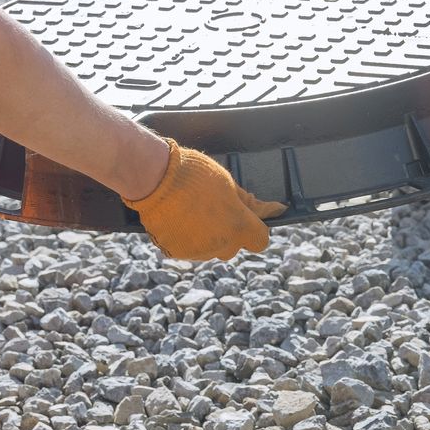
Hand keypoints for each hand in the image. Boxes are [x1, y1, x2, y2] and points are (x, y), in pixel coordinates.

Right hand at [125, 140, 288, 259]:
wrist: (154, 178)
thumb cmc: (194, 175)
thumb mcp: (228, 184)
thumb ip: (250, 203)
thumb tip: (275, 210)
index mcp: (238, 227)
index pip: (260, 240)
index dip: (255, 230)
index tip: (247, 219)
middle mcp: (221, 245)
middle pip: (234, 247)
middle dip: (229, 233)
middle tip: (214, 210)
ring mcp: (198, 252)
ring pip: (211, 249)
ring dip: (207, 236)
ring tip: (192, 211)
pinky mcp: (177, 253)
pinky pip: (189, 249)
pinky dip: (187, 238)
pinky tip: (179, 218)